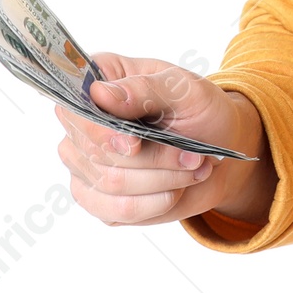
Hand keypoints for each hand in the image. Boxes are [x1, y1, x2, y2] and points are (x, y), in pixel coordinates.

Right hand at [56, 53, 275, 229]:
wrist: (218, 149)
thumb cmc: (199, 110)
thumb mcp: (186, 90)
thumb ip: (146, 88)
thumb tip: (100, 93)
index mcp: (99, 82)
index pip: (74, 108)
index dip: (99, 131)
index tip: (133, 144)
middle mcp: (82, 124)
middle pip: (95, 152)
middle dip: (152, 158)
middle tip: (192, 156)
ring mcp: (85, 164)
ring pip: (110, 183)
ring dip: (161, 180)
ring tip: (193, 167)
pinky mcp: (98, 199)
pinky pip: (117, 211)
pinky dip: (156, 202)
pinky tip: (177, 189)